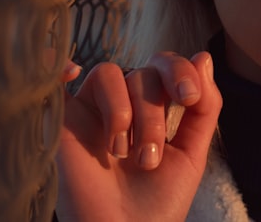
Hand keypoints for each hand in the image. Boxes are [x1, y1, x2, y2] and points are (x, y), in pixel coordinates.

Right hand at [54, 52, 221, 220]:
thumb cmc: (158, 203)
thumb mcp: (192, 153)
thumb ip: (205, 108)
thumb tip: (203, 56)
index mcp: (155, 107)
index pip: (166, 66)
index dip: (181, 71)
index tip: (189, 98)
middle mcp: (124, 103)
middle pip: (142, 74)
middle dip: (152, 113)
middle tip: (148, 157)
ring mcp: (92, 110)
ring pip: (110, 73)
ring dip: (124, 112)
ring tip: (121, 154)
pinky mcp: (63, 122)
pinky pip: (55, 82)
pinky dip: (58, 67)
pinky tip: (70, 72)